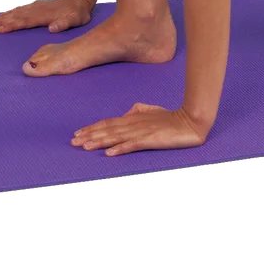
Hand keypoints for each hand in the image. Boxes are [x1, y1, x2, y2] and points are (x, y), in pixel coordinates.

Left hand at [71, 103, 207, 155]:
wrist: (190, 121)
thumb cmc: (172, 117)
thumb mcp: (152, 111)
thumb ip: (137, 111)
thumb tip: (125, 113)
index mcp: (134, 117)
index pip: (108, 122)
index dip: (92, 127)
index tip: (78, 133)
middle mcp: (134, 123)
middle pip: (108, 129)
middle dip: (89, 135)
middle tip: (73, 141)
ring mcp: (142, 132)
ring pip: (116, 137)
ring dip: (99, 141)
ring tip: (85, 146)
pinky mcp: (150, 140)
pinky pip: (132, 145)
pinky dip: (119, 148)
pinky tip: (108, 153)